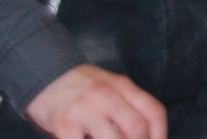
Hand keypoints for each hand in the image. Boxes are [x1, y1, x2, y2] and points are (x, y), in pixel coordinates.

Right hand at [24, 64, 166, 138]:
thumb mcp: (112, 86)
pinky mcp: (64, 125)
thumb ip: (129, 106)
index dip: (160, 136)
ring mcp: (85, 110)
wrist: (46, 74)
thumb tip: (145, 135)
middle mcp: (107, 96)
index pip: (154, 112)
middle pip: (136, 129)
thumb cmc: (83, 86)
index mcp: (124, 86)